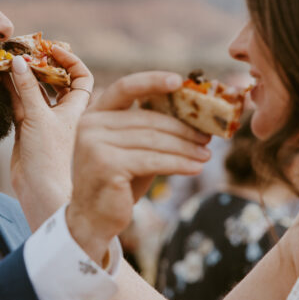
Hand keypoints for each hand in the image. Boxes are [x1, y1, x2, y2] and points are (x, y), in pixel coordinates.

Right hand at [6, 45, 93, 227]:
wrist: (39, 191)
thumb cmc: (49, 157)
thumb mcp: (39, 117)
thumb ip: (27, 89)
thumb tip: (18, 61)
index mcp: (76, 108)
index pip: (80, 77)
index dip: (69, 60)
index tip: (51, 50)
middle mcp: (61, 113)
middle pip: (53, 80)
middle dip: (38, 65)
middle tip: (21, 51)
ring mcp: (43, 121)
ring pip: (32, 91)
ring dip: (19, 77)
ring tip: (2, 61)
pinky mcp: (26, 130)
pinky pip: (17, 103)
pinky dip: (7, 91)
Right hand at [65, 71, 210, 263]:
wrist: (92, 219)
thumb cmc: (118, 182)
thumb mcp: (132, 150)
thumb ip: (150, 130)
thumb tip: (195, 118)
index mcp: (95, 114)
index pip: (125, 88)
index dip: (152, 81)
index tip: (179, 80)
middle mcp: (91, 124)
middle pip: (148, 119)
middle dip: (183, 128)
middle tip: (207, 136)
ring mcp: (95, 144)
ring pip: (154, 140)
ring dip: (185, 147)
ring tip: (206, 154)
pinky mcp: (106, 165)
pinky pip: (152, 160)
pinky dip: (178, 163)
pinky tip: (195, 168)